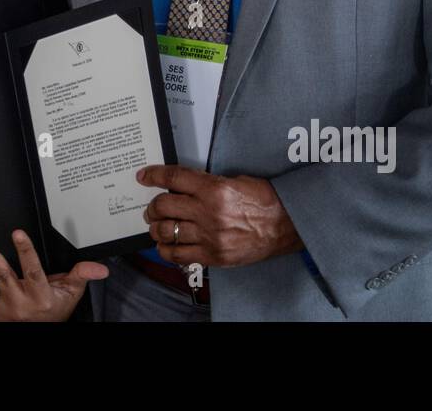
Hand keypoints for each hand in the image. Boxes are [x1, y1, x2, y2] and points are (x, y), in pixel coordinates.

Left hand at [0, 230, 108, 321]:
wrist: (39, 334)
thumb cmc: (53, 312)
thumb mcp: (71, 294)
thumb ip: (81, 275)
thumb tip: (100, 267)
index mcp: (40, 295)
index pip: (32, 269)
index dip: (25, 250)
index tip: (18, 233)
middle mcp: (20, 302)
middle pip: (4, 276)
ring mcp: (4, 309)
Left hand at [138, 164, 301, 267]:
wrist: (287, 225)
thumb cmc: (264, 200)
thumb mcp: (235, 181)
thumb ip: (207, 184)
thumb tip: (182, 187)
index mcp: (214, 188)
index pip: (174, 178)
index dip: (154, 175)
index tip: (144, 176)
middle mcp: (209, 212)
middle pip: (164, 206)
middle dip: (152, 206)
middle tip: (152, 207)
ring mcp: (210, 236)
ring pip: (167, 231)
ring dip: (156, 228)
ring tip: (156, 226)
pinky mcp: (214, 256)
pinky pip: (179, 255)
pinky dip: (166, 250)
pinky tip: (165, 245)